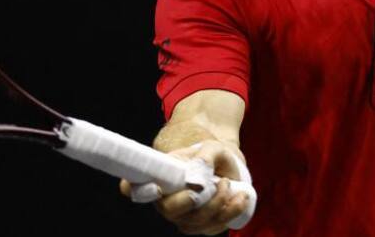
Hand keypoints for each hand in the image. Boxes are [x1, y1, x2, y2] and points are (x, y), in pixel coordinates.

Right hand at [119, 140, 252, 234]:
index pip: (134, 187)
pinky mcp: (201, 226)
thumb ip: (206, 155)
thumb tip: (199, 173)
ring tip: (228, 183)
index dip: (134, 189)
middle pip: (169, 210)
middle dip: (188, 202)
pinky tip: (239, 198)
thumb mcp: (211, 147)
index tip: (154, 188)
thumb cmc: (210, 156)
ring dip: (217, 205)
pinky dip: (229, 214)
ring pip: (194, 222)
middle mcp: (165, 201)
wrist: (226, 169)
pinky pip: (212, 227)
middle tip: (208, 186)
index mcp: (158, 178)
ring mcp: (183, 216)